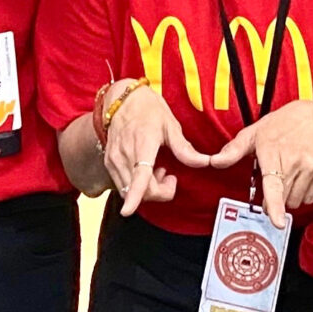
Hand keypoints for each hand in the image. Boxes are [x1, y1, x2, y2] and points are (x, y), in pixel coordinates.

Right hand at [105, 84, 211, 215]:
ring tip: (158, 169)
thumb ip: (184, 148)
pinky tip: (145, 169)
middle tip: (170, 176)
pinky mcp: (108, 162)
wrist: (123, 99)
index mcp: (143, 144)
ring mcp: (113, 159)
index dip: (135, 196)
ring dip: (147, 190)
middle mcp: (124, 154)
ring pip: (129, 191)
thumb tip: (203, 162)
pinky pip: (123, 185)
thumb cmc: (148, 109)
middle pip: (139, 191)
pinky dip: (136, 185)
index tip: (128, 212)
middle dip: (159, 193)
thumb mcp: (170, 124)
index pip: (139, 175)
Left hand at [212, 99, 312, 229]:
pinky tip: (299, 175)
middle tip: (272, 180)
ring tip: (287, 175)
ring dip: (288, 196)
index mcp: (273, 152)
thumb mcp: (254, 133)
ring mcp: (312, 167)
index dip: (275, 205)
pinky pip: (309, 198)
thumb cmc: (280, 126)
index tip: (278, 222)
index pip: (274, 184)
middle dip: (274, 199)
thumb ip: (233, 150)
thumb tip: (214, 162)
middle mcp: (295, 160)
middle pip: (282, 200)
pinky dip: (302, 193)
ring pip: (296, 201)